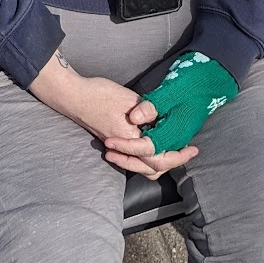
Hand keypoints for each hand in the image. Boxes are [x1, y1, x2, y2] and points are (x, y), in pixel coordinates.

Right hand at [29, 60, 198, 177]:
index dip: (178, 156)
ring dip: (156, 161)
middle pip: (151, 168)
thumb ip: (147, 111)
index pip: (158, 158)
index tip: (190, 150)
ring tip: (171, 150)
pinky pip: (132, 156)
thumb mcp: (128, 98)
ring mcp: (116, 145)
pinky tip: (151, 143)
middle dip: (171, 162)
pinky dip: (143, 155)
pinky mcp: (111, 141)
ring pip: (141, 165)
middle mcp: (123, 147)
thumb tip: (164, 120)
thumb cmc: (98, 94)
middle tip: (186, 152)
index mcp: (130, 138)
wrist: (72, 95)